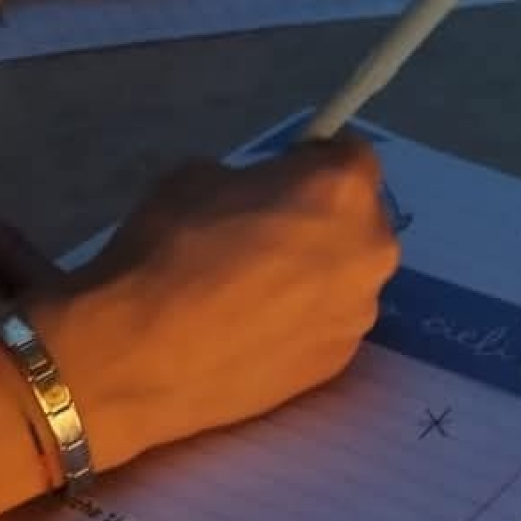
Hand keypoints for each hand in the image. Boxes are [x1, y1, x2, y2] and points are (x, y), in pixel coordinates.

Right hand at [42, 137, 397, 459]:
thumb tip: (264, 200)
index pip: (352, 156)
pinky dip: (305, 322)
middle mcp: (371, 251)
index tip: (287, 174)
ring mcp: (359, 315)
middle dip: (326, 220)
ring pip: (348, 279)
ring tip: (260, 292)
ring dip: (319, 276)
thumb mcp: (202, 176)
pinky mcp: (339, 364)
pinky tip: (258, 332)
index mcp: (343, 190)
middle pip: (361, 223)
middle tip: (272, 234)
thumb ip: (255, 182)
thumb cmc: (172, 247)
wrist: (149, 355)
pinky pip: (329, 325)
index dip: (316, 161)